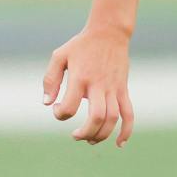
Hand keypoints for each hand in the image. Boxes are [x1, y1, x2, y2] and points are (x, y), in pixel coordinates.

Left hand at [42, 24, 133, 145]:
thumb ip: (50, 80)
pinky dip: (126, 131)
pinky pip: (129, 114)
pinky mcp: (123, 89)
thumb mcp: (59, 56)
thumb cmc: (81, 45)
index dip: (61, 115)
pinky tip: (119, 144)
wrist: (109, 32)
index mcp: (80, 78)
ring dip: (101, 135)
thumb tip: (46, 103)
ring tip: (90, 140)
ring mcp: (113, 88)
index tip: (59, 110)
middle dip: (85, 132)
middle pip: (96, 118)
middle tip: (76, 135)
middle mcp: (98, 85)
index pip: (70, 106)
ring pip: (112, 119)